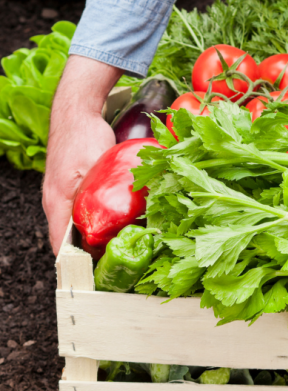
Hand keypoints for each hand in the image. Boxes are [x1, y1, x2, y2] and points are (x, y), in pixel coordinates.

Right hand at [43, 56, 122, 253]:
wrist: (77, 110)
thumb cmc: (82, 137)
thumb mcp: (92, 170)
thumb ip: (94, 197)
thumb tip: (105, 226)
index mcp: (58, 206)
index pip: (63, 250)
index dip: (80, 268)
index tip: (101, 280)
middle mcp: (58, 205)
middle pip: (73, 241)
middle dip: (95, 256)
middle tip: (121, 267)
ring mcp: (67, 196)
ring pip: (82, 226)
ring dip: (100, 238)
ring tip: (126, 249)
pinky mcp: (77, 187)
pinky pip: (87, 211)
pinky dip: (102, 220)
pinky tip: (124, 222)